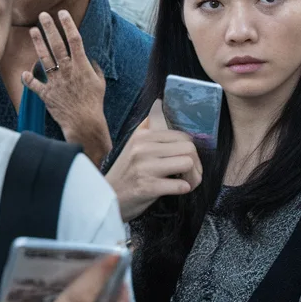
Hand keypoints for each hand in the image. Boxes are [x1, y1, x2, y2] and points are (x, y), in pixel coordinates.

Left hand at [23, 10, 110, 164]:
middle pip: (57, 45)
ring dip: (38, 43)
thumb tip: (90, 61)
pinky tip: (24, 73)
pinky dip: (28, 79)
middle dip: (50, 28)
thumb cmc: (94, 103)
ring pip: (44, 58)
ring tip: (33, 30)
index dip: (68, 25)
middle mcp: (67, 70)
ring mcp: (56, 81)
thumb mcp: (100, 83)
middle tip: (44, 15)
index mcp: (82, 66)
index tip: (63, 13)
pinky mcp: (46, 94)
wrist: (84, 122)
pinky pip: (34, 84)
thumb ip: (94, 69)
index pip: (75, 40)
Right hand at [106, 100, 202, 221]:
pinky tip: (177, 190)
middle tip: (189, 174)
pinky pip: (180, 185)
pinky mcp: (147, 187)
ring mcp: (145, 168)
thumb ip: (148, 126)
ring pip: (188, 164)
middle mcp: (143, 149)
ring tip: (185, 182)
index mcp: (142, 136)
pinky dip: (183, 189)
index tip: (187, 161)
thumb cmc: (125, 173)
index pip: (182, 136)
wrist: (105, 199)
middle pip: (189, 148)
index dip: (191, 150)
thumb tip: (158, 102)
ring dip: (192, 177)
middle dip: (195, 164)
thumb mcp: (133, 145)